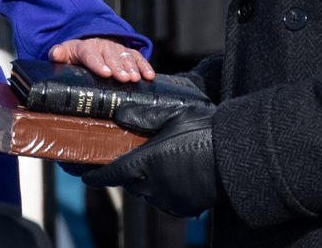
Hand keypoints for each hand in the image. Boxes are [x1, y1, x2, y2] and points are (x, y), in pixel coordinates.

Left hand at [49, 38, 154, 81]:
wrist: (89, 39)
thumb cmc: (76, 52)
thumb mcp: (65, 52)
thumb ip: (58, 54)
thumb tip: (55, 54)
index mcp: (86, 47)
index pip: (91, 55)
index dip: (98, 64)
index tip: (105, 72)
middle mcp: (103, 46)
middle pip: (111, 57)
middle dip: (118, 67)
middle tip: (123, 78)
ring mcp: (116, 48)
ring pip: (125, 56)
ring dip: (132, 67)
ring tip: (135, 78)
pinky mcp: (127, 52)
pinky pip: (137, 57)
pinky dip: (144, 65)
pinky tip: (149, 76)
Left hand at [82, 100, 217, 217]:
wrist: (237, 156)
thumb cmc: (204, 130)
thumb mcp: (172, 114)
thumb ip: (142, 115)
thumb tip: (118, 115)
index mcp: (146, 162)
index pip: (111, 174)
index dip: (95, 175)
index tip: (84, 175)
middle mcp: (154, 186)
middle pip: (130, 183)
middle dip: (126, 173)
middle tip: (127, 158)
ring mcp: (169, 199)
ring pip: (147, 193)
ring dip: (145, 182)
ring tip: (154, 165)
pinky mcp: (184, 207)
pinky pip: (165, 202)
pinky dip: (163, 191)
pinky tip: (172, 176)